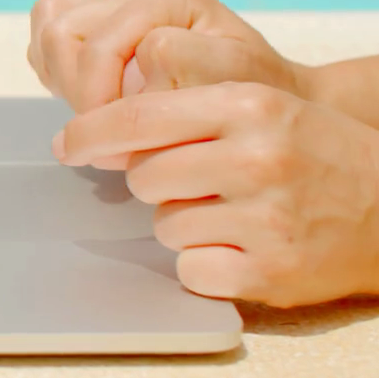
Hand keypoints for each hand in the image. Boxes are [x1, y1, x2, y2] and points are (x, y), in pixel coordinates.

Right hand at [29, 0, 307, 112]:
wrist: (269, 96)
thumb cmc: (255, 97)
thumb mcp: (226, 94)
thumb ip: (167, 92)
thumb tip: (107, 109)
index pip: (100, 47)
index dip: (102, 103)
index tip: (130, 146)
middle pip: (61, 34)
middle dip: (79, 94)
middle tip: (113, 139)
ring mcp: (112, 5)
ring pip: (47, 36)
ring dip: (66, 86)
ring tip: (106, 120)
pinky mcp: (94, 26)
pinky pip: (46, 43)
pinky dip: (58, 76)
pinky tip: (95, 102)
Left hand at [54, 82, 378, 306]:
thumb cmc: (313, 153)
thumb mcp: (259, 108)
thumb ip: (185, 112)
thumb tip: (97, 134)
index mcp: (248, 105)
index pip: (138, 116)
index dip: (90, 132)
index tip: (66, 145)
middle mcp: (257, 158)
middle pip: (145, 176)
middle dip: (159, 183)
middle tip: (202, 183)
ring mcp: (265, 218)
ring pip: (165, 225)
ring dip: (186, 224)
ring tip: (236, 213)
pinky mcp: (270, 271)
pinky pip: (190, 270)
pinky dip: (206, 265)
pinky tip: (242, 248)